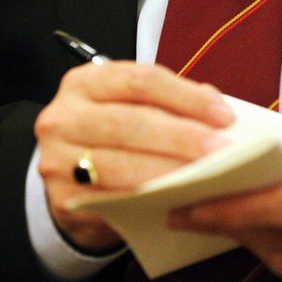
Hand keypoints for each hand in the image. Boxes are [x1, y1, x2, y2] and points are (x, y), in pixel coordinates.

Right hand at [34, 61, 233, 251]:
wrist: (70, 179)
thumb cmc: (114, 136)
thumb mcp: (134, 107)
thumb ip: (171, 102)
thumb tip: (218, 106)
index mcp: (85, 83)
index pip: (141, 81)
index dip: (186, 97)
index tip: (224, 116)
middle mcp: (63, 117)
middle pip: (131, 122)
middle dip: (183, 137)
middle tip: (221, 149)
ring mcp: (57, 159)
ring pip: (121, 165)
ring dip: (169, 171)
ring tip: (207, 175)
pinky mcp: (63, 199)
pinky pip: (112, 200)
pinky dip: (148, 199)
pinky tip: (178, 198)